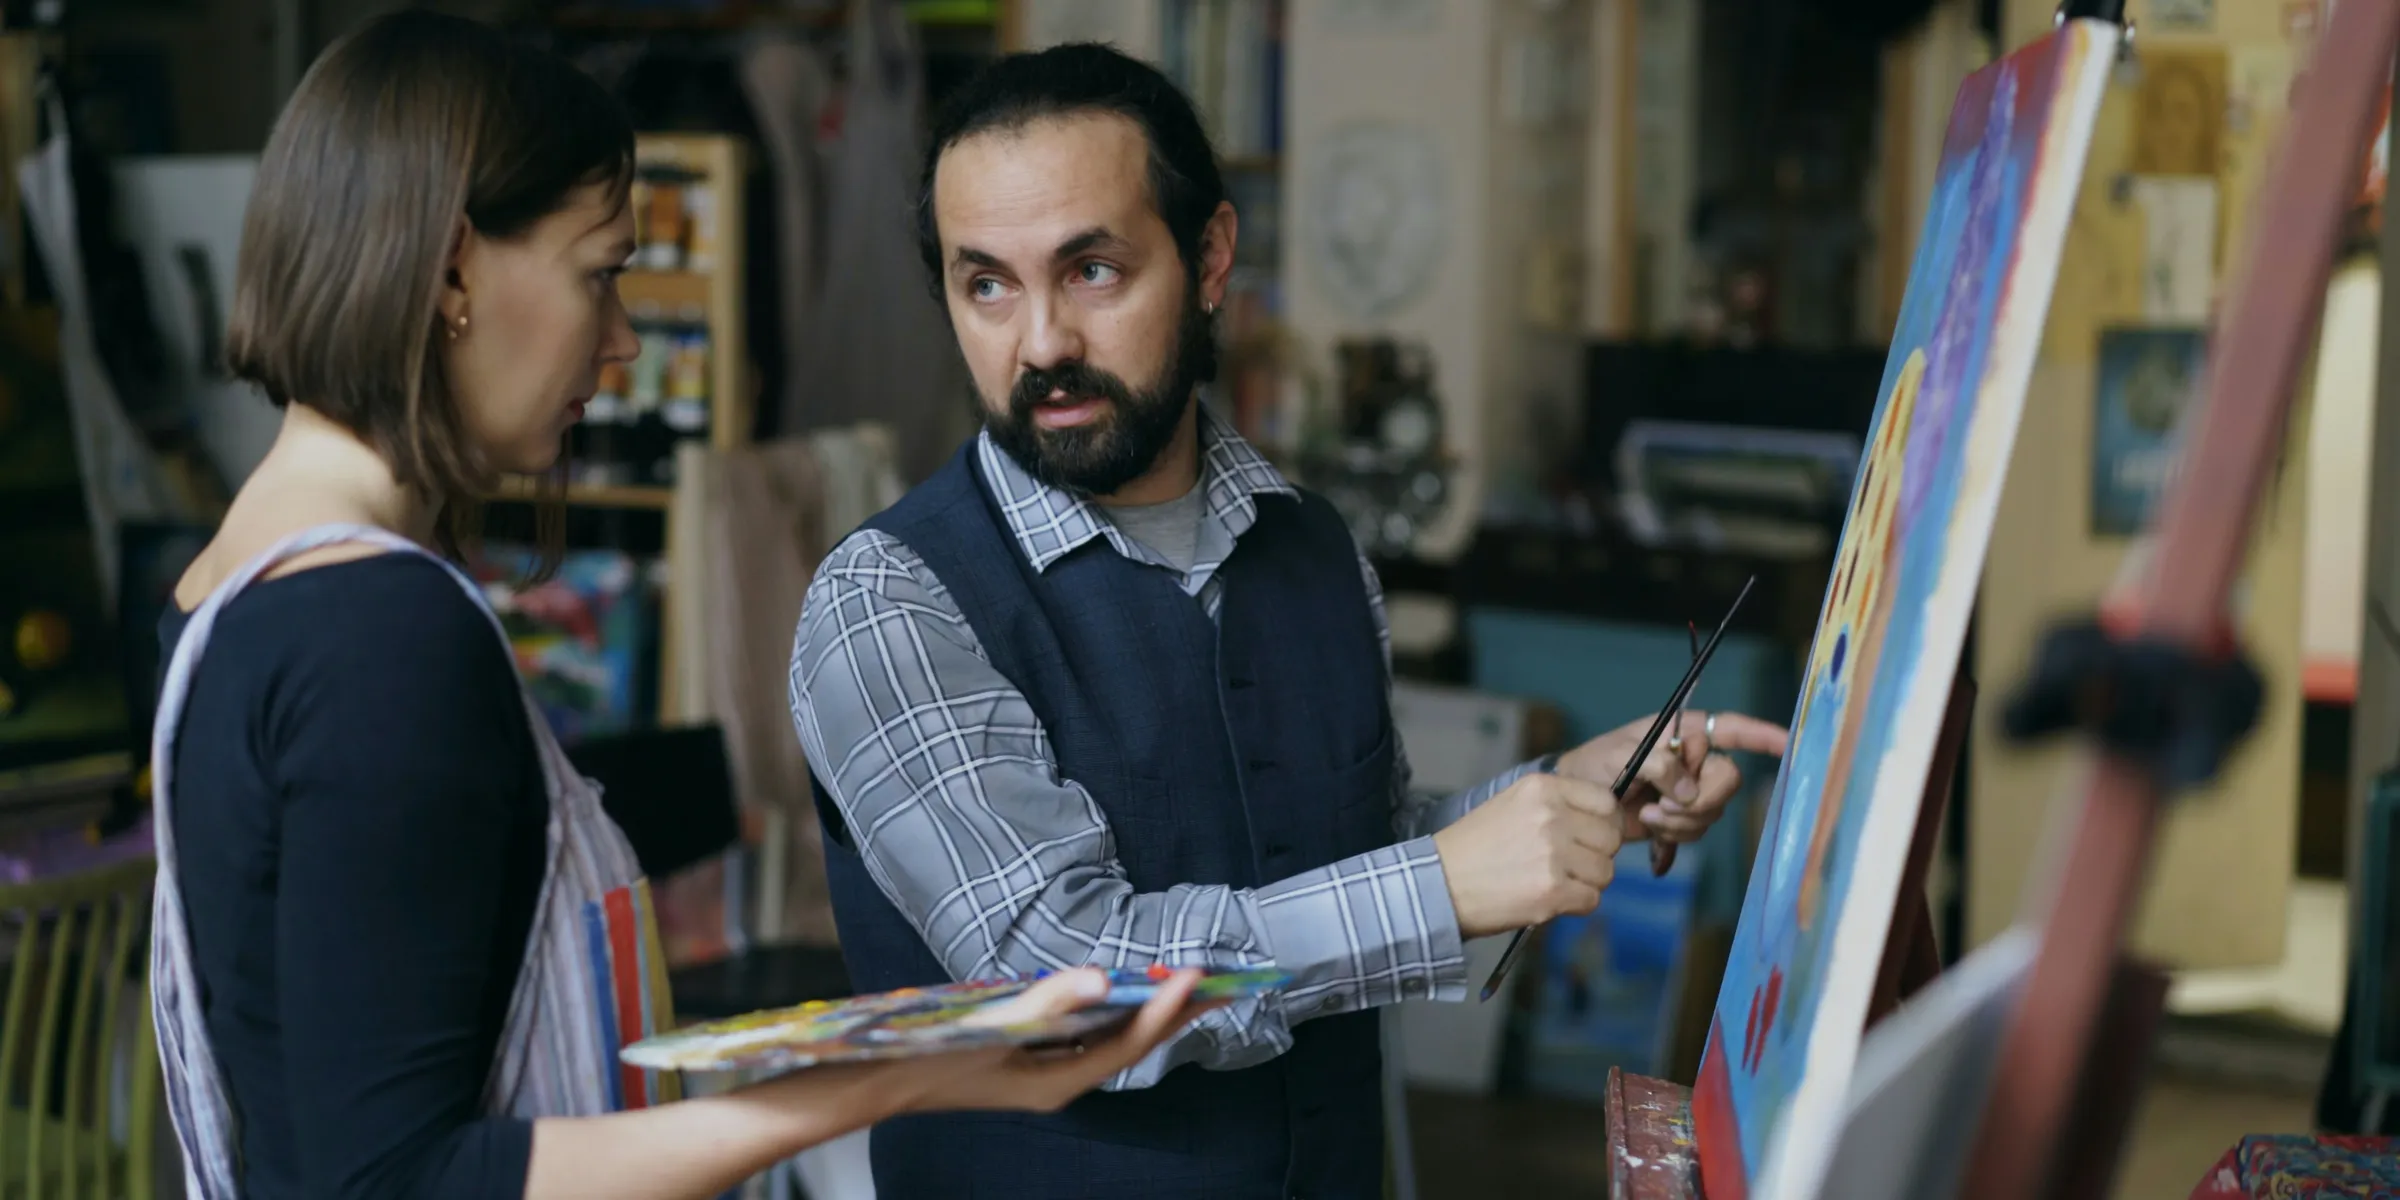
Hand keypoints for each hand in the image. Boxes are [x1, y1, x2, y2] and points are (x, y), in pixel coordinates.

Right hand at [871, 968, 1224, 1115]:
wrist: (884, 1079)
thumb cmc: (933, 1057)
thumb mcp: (992, 1029)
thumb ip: (1048, 1002)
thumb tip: (1102, 978)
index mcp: (1058, 1083)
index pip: (1129, 1042)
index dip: (1166, 1008)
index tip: (1198, 974)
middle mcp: (1061, 1081)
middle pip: (1133, 1042)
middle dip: (1176, 1013)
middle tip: (1223, 983)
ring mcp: (1049, 1070)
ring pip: (1115, 1036)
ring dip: (1151, 1009)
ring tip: (1188, 984)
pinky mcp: (1034, 1057)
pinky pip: (1091, 1032)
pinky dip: (1116, 1008)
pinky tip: (1126, 990)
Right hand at [1431, 772, 1621, 938]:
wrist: (1438, 883)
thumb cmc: (1475, 846)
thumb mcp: (1513, 804)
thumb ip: (1556, 806)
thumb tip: (1601, 823)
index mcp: (1543, 788)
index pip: (1605, 802)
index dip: (1602, 824)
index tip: (1588, 838)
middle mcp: (1552, 816)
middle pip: (1610, 839)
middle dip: (1596, 855)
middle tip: (1569, 866)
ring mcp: (1554, 854)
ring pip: (1605, 872)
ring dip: (1586, 883)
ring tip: (1555, 883)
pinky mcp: (1552, 890)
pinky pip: (1591, 899)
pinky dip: (1576, 905)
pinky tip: (1550, 900)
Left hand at [1555, 710, 1789, 846]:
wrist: (1573, 802)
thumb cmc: (1592, 765)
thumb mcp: (1620, 755)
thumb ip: (1658, 766)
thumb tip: (1688, 792)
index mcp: (1681, 732)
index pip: (1731, 729)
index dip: (1761, 736)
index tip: (1787, 743)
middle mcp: (1691, 761)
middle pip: (1726, 781)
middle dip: (1698, 800)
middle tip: (1661, 806)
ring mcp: (1687, 792)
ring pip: (1710, 813)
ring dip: (1678, 822)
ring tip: (1645, 817)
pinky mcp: (1677, 820)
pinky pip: (1693, 834)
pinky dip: (1673, 841)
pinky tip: (1654, 848)